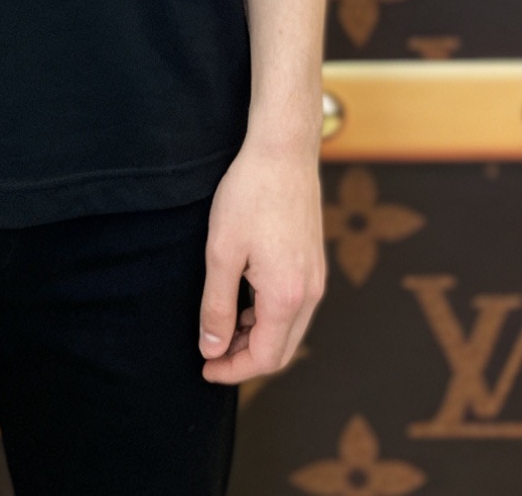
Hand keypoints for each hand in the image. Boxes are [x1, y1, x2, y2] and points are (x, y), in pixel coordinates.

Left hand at [197, 138, 325, 382]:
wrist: (283, 151)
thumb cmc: (250, 195)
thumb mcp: (222, 252)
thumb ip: (217, 306)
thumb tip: (213, 349)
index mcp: (287, 296)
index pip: (265, 358)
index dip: (233, 370)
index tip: (205, 367)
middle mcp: (310, 293)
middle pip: (281, 350)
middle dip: (245, 358)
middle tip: (211, 353)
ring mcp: (316, 277)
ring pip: (289, 329)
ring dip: (257, 337)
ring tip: (222, 325)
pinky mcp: (314, 262)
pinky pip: (294, 306)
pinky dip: (269, 316)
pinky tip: (243, 300)